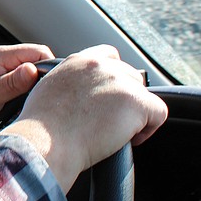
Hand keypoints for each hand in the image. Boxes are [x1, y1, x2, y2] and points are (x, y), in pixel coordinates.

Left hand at [0, 43, 54, 144]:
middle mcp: (2, 58)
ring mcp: (0, 68)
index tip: (52, 87)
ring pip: (29, 71)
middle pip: (37, 60)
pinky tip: (22, 103)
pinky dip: (24, 90)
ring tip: (32, 101)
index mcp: (1, 56)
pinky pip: (19, 80)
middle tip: (44, 97)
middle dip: (44, 77)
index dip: (50, 68)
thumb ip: (13, 82)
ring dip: (33, 85)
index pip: (39, 51)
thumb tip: (35, 69)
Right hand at [6, 45, 167, 192]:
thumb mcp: (47, 91)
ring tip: (116, 132)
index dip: (114, 78)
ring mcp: (120, 81)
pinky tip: (129, 139)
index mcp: (78, 62)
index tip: (108, 98)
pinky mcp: (135, 101)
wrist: (45, 144)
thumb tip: (79, 96)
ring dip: (134, 114)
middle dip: (124, 99)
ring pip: (144, 96)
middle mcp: (100, 66)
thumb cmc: (41, 129)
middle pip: (131, 77)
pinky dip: (148, 130)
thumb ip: (68, 83)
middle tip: (110, 122)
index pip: (109, 56)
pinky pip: (158, 113)